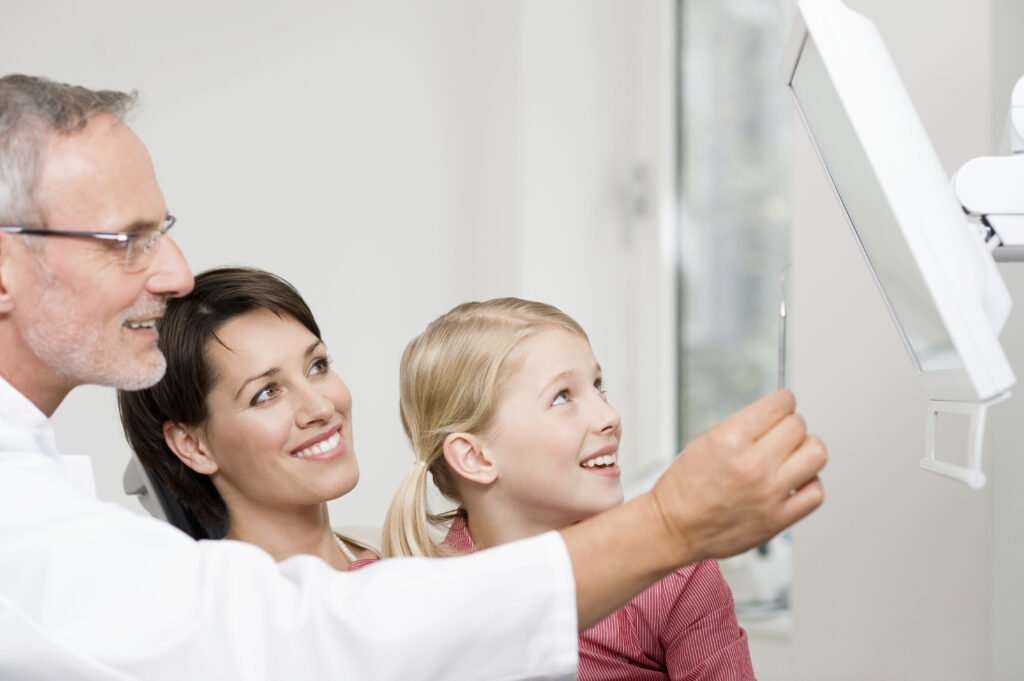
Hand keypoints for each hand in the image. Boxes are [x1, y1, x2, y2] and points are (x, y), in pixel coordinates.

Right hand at [649, 389, 825, 561]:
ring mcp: (769, 494)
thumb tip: (778, 414)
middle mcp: (753, 466)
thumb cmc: (686, 487)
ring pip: (816, 454)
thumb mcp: (706, 441)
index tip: (782, 405)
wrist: (676, 527)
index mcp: (731, 441)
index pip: (780, 405)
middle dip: (790, 425)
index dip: (782, 401)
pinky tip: (792, 482)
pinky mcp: (778, 519)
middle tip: (779, 433)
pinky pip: (815, 492)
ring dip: (805, 450)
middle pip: (799, 426)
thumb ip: (745, 427)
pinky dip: (808, 483)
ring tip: (790, 456)